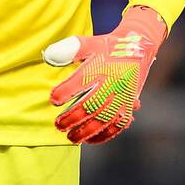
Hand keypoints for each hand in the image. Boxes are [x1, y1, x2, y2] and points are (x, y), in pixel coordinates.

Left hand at [41, 6, 166, 144]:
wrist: (137, 47)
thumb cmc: (106, 47)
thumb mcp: (88, 43)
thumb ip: (68, 50)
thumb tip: (48, 56)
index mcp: (100, 66)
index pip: (79, 82)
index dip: (64, 93)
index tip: (53, 100)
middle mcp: (112, 83)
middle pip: (90, 105)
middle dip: (72, 118)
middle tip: (58, 125)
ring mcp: (122, 96)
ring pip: (104, 119)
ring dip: (86, 131)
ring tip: (71, 137)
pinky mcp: (129, 105)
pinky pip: (118, 125)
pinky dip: (104, 135)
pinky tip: (90, 141)